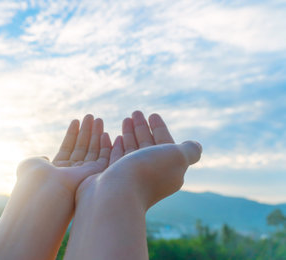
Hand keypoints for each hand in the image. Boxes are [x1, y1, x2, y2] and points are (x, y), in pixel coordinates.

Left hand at [17, 114, 111, 194]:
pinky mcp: (95, 176)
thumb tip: (46, 158)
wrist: (45, 192)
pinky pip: (103, 159)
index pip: (67, 149)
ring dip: (95, 135)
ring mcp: (83, 176)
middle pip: (81, 149)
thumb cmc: (34, 178)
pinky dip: (105, 146)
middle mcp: (71, 174)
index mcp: (57, 171)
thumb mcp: (30, 164)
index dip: (72, 135)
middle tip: (90, 116)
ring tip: (97, 118)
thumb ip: (38, 159)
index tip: (75, 120)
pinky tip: (104, 133)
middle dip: (86, 132)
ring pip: (92, 152)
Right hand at [77, 111, 201, 210]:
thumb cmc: (147, 172)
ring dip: (129, 134)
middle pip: (147, 146)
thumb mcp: (177, 157)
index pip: (165, 145)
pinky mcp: (110, 179)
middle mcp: (149, 175)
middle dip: (142, 128)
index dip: (160, 129)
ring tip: (125, 119)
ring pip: (130, 151)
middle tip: (135, 113)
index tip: (152, 114)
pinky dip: (116, 146)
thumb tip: (197, 146)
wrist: (116, 194)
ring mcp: (128, 177)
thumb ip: (189, 150)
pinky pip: (115, 158)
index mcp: (167, 170)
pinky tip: (113, 136)